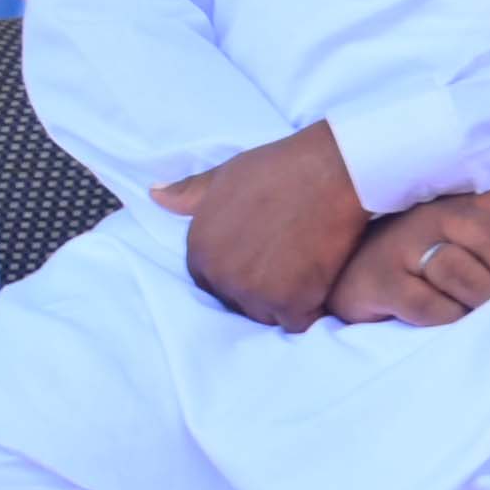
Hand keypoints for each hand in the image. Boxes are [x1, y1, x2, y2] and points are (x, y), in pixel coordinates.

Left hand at [154, 123, 371, 332]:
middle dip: (262, 291)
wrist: (335, 168)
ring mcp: (253, 290)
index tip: (267, 260)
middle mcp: (219, 274)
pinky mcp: (290, 300)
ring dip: (287, 304)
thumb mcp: (227, 174)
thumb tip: (154, 194)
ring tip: (311, 277)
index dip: (241, 273)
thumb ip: (190, 192)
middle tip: (294, 268)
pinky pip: (298, 322)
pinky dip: (312, 309)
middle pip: (238, 302)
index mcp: (199, 249)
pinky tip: (325, 286)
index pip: (211, 282)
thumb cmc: (284, 167)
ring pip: (267, 315)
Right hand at [322, 190, 489, 328]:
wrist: (353, 271)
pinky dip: (447, 315)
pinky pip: (422, 301)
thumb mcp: (468, 238)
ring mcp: (404, 246)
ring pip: (458, 268)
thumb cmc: (426, 256)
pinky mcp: (379, 281)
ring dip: (486, 296)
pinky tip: (457, 323)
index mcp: (468, 203)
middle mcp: (437, 216)